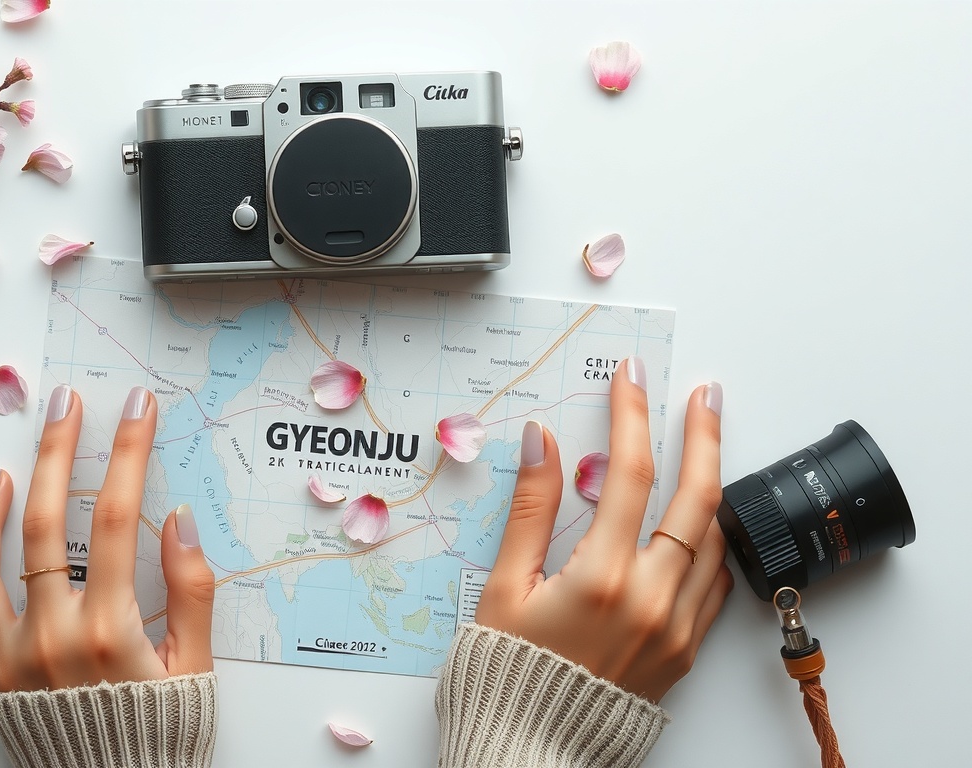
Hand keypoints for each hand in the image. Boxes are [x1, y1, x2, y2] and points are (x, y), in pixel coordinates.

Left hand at [0, 384, 215, 691]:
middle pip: (56, 517)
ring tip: (37, 429)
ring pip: (12, 546)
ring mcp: (19, 649)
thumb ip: (191, 594)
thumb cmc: (160, 740)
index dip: (128, 453)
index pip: (117, 517)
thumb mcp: (196, 672)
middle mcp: (58, 633)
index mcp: (113, 631)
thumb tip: (178, 520)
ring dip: (24, 479)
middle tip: (72, 400)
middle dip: (67, 448)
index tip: (137, 407)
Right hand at [474, 358, 732, 701]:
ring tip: (706, 447)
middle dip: (703, 436)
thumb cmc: (507, 674)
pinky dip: (710, 544)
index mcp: (602, 578)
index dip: (631, 416)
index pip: (629, 474)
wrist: (533, 750)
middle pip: (696, 499)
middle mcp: (652, 600)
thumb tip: (541, 441)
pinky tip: (697, 524)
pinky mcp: (685, 651)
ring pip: (714, 540)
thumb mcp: (504, 587)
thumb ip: (531, 509)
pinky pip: (713, 585)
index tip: (631, 377)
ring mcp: (676, 628)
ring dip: (714, 485)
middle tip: (705, 395)